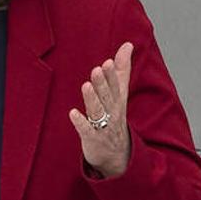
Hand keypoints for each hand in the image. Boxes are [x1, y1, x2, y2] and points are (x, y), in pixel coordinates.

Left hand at [69, 42, 133, 177]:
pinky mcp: (92, 139)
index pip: (116, 86)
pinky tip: (73, 113)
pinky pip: (86, 130)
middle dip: (103, 84)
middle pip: (107, 97)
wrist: (118, 155)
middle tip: (96, 69)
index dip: (112, 75)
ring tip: (86, 85)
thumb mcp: (120, 93)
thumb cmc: (115, 117)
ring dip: (92, 99)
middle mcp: (112, 113)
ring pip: (98, 111)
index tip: (108, 62)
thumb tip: (127, 45)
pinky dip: (80, 122)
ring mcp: (103, 127)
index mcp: (118, 101)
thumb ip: (122, 69)